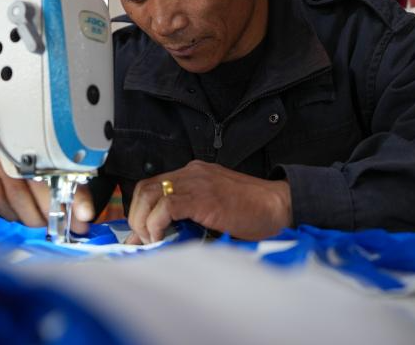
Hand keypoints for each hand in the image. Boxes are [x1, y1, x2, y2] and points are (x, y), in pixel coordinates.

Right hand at [0, 158, 94, 233]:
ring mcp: (4, 165)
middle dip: (53, 214)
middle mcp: (25, 155)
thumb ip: (75, 198)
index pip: (67, 174)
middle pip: (40, 188)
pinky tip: (19, 214)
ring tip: (41, 222)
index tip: (86, 216)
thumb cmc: (39, 177)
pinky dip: (12, 214)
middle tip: (59, 227)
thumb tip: (85, 219)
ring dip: (32, 217)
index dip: (77, 197)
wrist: (9, 168)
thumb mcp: (62, 183)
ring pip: (18, 198)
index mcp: (50, 153)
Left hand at [124, 160, 290, 244]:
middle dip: (136, 216)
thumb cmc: (252, 211)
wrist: (278, 205)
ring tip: (151, 241)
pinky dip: (157, 224)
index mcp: (193, 173)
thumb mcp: (215, 208)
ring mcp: (196, 182)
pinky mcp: (202, 197)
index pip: (152, 185)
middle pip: (145, 188)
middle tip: (141, 240)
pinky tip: (162, 238)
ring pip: (150, 195)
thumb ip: (190, 216)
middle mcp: (191, 173)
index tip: (139, 234)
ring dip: (143, 221)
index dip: (140, 209)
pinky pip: (166, 206)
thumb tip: (164, 237)